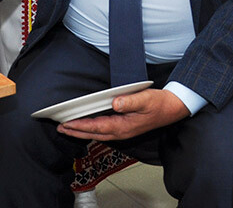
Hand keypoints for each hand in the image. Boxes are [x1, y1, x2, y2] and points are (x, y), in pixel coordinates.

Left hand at [56, 89, 188, 141]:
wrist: (172, 109)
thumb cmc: (159, 104)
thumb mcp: (145, 99)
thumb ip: (130, 101)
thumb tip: (115, 103)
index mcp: (123, 126)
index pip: (96, 127)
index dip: (80, 126)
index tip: (66, 124)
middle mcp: (121, 132)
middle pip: (93, 134)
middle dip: (76, 132)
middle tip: (60, 129)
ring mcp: (123, 131)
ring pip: (98, 134)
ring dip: (82, 132)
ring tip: (69, 128)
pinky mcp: (125, 128)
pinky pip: (104, 131)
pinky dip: (92, 129)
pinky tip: (88, 126)